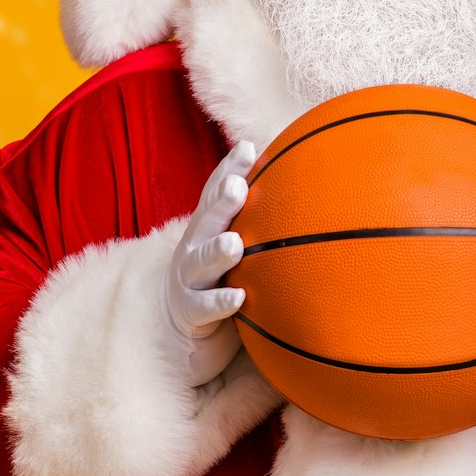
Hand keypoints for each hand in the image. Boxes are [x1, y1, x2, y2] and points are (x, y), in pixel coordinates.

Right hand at [162, 141, 256, 384]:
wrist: (179, 327)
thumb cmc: (217, 278)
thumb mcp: (230, 245)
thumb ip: (254, 220)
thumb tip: (296, 179)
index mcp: (206, 227)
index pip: (214, 193)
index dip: (229, 170)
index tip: (249, 148)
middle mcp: (194, 247)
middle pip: (206, 221)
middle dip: (221, 203)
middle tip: (238, 187)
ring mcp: (189, 280)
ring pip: (202, 263)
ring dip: (217, 253)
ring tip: (234, 244)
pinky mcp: (191, 312)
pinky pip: (205, 307)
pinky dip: (221, 302)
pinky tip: (239, 298)